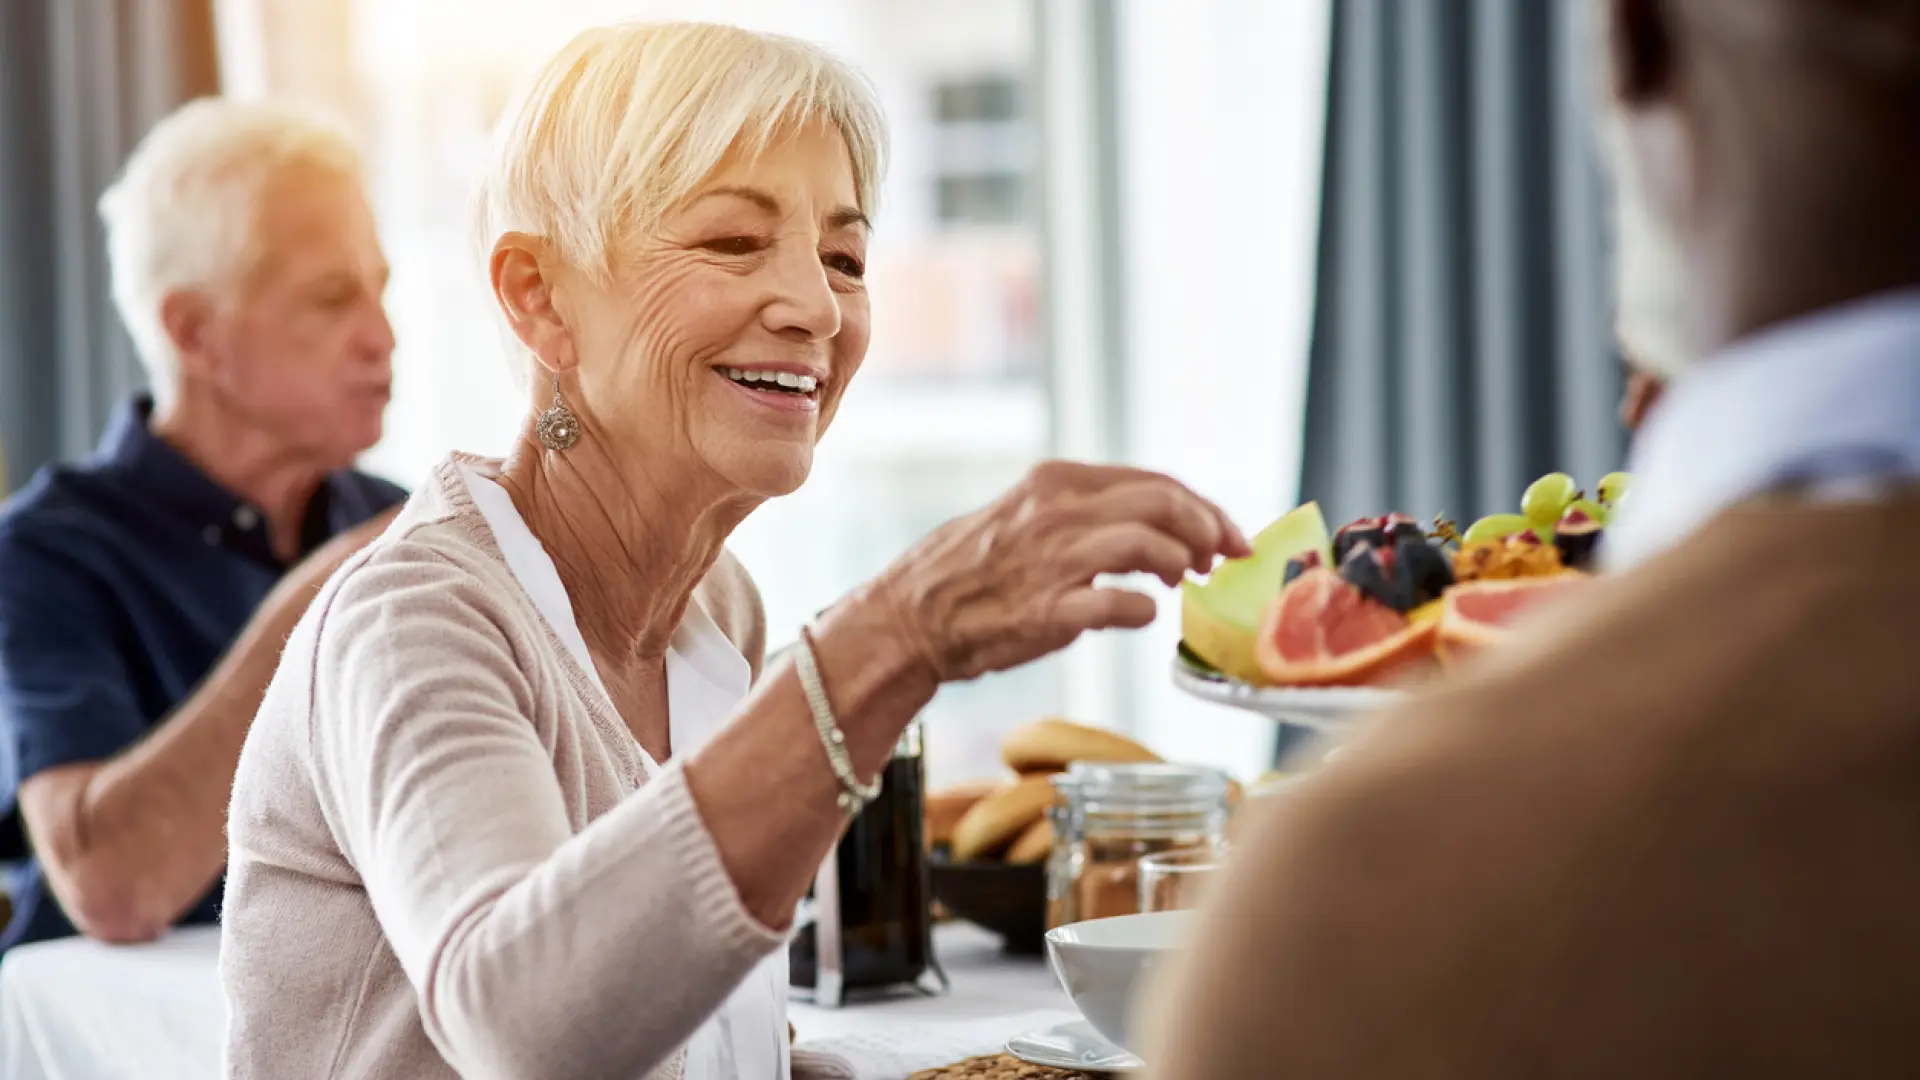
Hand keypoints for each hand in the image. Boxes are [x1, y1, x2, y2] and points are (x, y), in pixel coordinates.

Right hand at [870, 461, 1249, 682]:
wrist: (910, 619)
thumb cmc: (972, 573)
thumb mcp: (1028, 516)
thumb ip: (1086, 514)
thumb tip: (1158, 528)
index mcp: (1056, 482)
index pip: (1155, 481)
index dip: (1204, 507)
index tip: (1227, 535)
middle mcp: (1057, 512)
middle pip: (1163, 502)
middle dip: (1209, 529)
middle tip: (1222, 559)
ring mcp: (1053, 560)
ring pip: (1149, 543)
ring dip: (1181, 564)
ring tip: (1181, 584)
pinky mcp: (1047, 611)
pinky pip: (1120, 603)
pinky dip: (1144, 609)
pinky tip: (1142, 614)